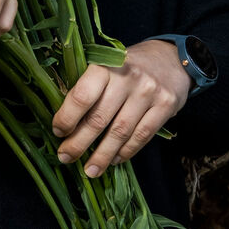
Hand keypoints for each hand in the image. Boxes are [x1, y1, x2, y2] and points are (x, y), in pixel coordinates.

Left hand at [51, 38, 188, 176]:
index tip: (58, 133)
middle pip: (99, 118)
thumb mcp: (106, 66)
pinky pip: (142, 135)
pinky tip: (114, 159)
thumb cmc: (127, 66)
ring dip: (102, 155)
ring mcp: (148, 92)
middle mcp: (127, 77)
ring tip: (90, 170)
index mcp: (106, 65)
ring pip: (120, 132)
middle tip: (66, 157)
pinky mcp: (166, 105)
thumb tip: (65, 123)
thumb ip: (89, 89)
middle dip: (79, 143)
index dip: (67, 118)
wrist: (171, 58)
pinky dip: (126, 151)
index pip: (82, 96)